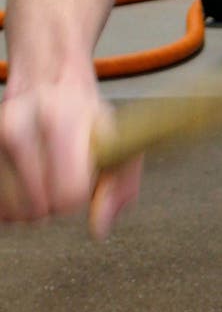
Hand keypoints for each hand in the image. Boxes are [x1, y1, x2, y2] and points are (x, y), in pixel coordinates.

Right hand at [0, 83, 141, 235]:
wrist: (48, 83)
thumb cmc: (85, 117)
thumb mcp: (118, 145)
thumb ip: (119, 189)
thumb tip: (99, 227)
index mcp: (59, 121)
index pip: (67, 195)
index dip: (78, 198)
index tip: (80, 182)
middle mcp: (18, 127)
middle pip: (38, 209)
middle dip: (54, 204)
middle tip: (61, 178)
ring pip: (13, 212)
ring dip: (31, 207)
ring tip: (43, 179)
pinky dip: (12, 205)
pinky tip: (24, 183)